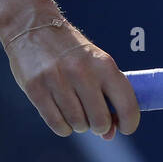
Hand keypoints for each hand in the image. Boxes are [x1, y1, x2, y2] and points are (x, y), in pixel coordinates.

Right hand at [5, 20, 139, 139]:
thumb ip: (105, 95)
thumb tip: (109, 134)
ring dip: (79, 124)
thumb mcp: (94, 62)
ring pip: (77, 125)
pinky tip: (62, 113)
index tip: (125, 128)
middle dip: (99, 126)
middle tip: (94, 118)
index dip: (129, 122)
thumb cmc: (71, 51)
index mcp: (103, 63)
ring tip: (75, 108)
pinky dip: (63, 126)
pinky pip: (57, 125)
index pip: (126, 103)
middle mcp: (82, 72)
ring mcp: (57, 80)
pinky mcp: (36, 89)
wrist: (32, 26)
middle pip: (99, 121)